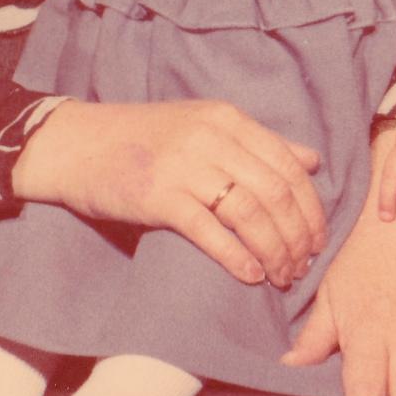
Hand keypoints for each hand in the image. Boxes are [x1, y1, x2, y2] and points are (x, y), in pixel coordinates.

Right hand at [12, 98, 327, 289]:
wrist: (76, 145)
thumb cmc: (141, 139)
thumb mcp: (202, 126)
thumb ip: (257, 143)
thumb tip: (311, 161)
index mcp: (226, 118)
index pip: (288, 165)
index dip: (311, 208)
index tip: (319, 240)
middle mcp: (210, 137)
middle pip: (276, 192)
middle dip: (298, 236)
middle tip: (304, 267)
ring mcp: (184, 166)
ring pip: (250, 213)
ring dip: (275, 251)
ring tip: (282, 277)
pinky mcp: (158, 196)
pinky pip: (211, 231)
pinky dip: (238, 257)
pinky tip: (251, 275)